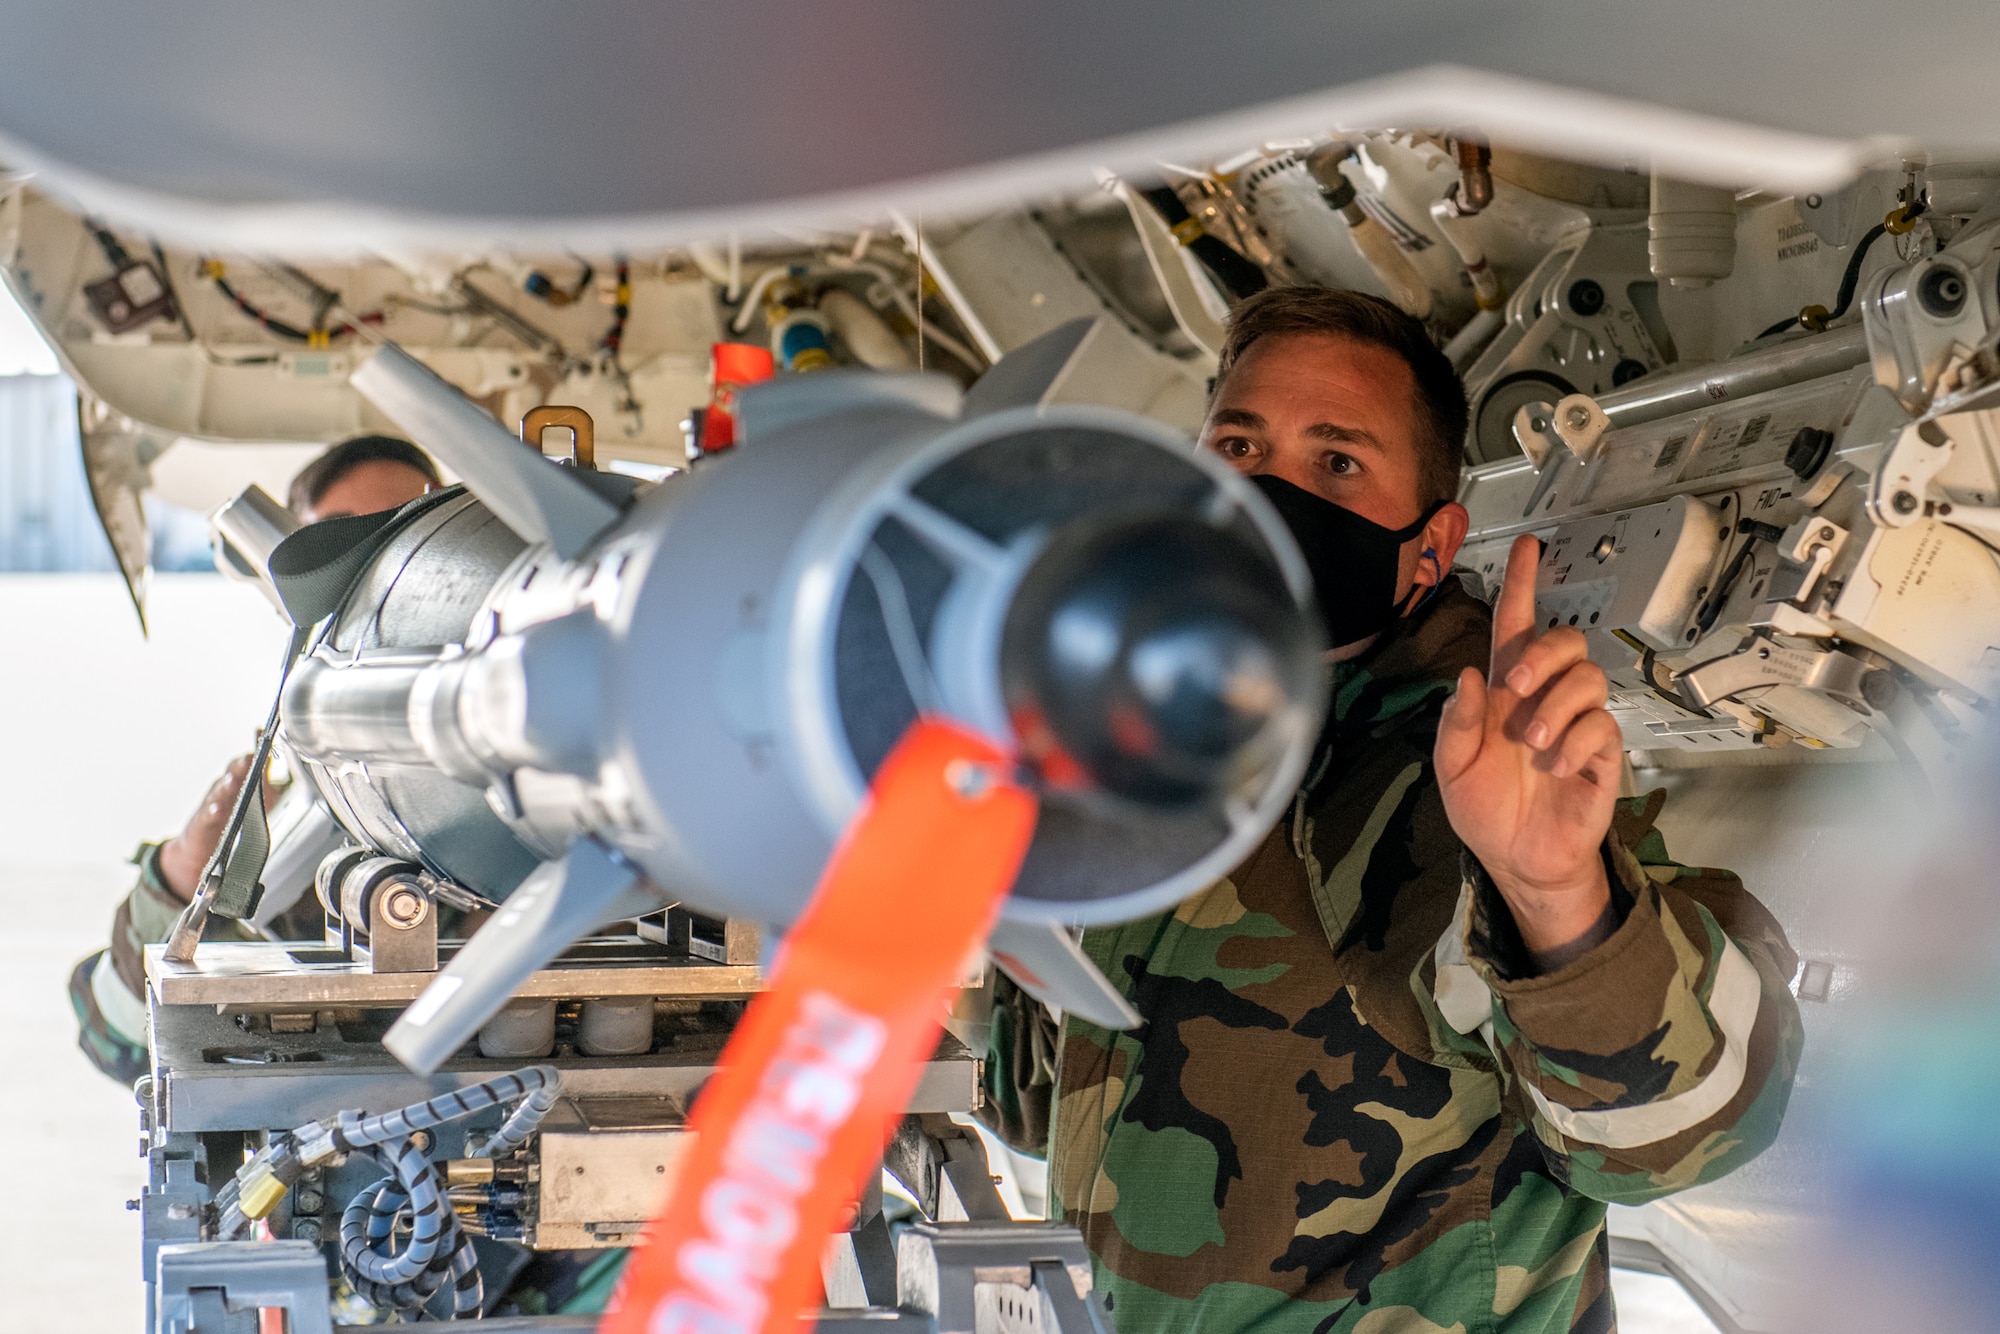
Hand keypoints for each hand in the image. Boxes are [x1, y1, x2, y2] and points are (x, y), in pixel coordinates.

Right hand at [156, 755, 273, 901]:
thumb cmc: (229, 819)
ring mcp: (212, 804)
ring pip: (219, 791)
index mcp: (240, 781)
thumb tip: (277, 764)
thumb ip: (265, 783)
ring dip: (225, 785)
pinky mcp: (202, 823)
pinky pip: (207, 816)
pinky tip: (216, 810)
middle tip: (249, 757)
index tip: (262, 735)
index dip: (256, 749)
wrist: (201, 848)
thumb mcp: (253, 801)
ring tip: (231, 781)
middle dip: (241, 764)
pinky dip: (212, 812)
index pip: (249, 762)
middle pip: (232, 773)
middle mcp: (225, 788)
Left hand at [1435, 535, 1619, 953]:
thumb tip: (1468, 674)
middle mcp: (1545, 699)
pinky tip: (1556, 767)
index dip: (1523, 587)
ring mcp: (1578, 725)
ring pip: (1589, 679)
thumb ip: (1456, 722)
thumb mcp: (1452, 766)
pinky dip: (1576, 742)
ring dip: (1557, 706)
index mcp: (1505, 692)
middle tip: (1517, 688)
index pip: (1517, 627)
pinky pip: (1603, 728)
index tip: (1528, 547)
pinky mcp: (1602, 756)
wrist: (1515, 859)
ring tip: (1532, 746)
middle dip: (1545, 653)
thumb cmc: (1482, 806)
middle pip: (1567, 643)